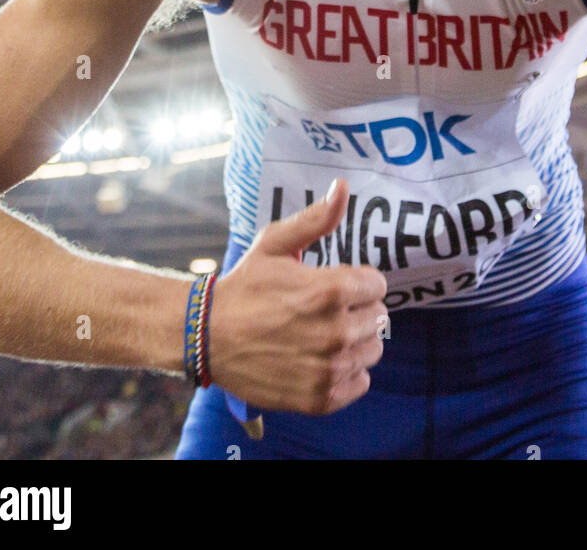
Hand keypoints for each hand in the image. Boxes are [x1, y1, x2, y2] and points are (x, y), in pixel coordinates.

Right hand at [208, 179, 388, 413]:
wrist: (208, 336)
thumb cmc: (245, 285)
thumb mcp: (276, 243)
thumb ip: (316, 218)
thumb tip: (342, 187)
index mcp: (330, 290)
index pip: (377, 285)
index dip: (358, 281)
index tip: (336, 284)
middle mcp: (335, 332)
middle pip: (378, 318)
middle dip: (358, 310)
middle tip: (326, 309)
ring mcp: (328, 369)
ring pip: (372, 350)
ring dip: (355, 341)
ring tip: (324, 334)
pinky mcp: (320, 398)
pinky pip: (360, 383)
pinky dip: (347, 372)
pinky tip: (322, 359)